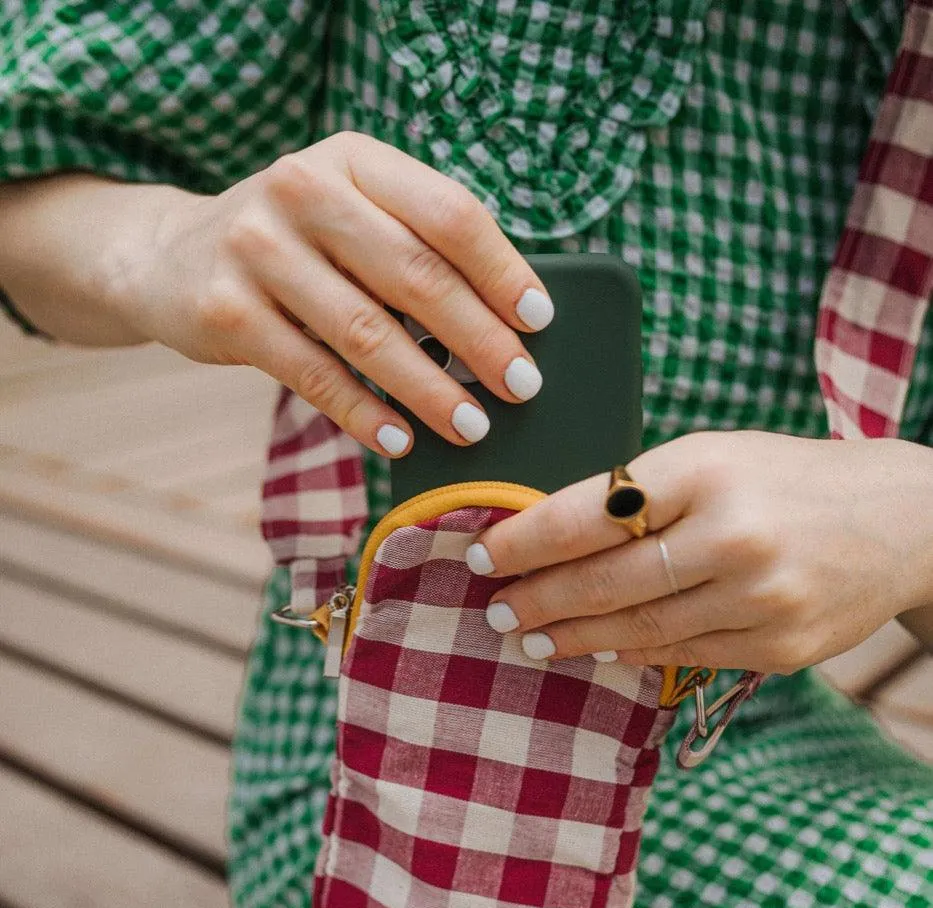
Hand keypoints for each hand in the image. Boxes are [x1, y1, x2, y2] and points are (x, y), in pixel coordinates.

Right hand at [115, 132, 550, 455]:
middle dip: (478, 339)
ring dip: (429, 388)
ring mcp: (257, 248)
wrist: (169, 258)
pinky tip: (399, 440)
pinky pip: (312, 373)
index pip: (447, 212)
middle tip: (521, 387)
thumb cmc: (294, 246)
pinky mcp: (225, 309)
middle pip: (414, 274)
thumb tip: (508, 322)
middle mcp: (302, 190)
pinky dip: (362, 413)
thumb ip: (413, 244)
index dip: (501, 271)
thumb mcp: (348, 216)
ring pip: (366, 331)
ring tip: (472, 426)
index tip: (540, 321)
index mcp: (352, 160)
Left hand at [467, 431, 932, 673]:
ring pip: (640, 628)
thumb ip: (638, 495)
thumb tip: (544, 539)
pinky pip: (684, 655)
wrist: (905, 519)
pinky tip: (600, 648)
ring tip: (532, 637)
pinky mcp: (781, 647)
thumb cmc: (788, 480)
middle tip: (496, 610)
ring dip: (575, 636)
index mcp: (707, 469)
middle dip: (538, 598)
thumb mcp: (715, 457)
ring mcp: (762, 598)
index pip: (591, 512)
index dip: (525, 540)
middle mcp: (735, 534)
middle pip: (607, 581)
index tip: (481, 555)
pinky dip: (633, 652)